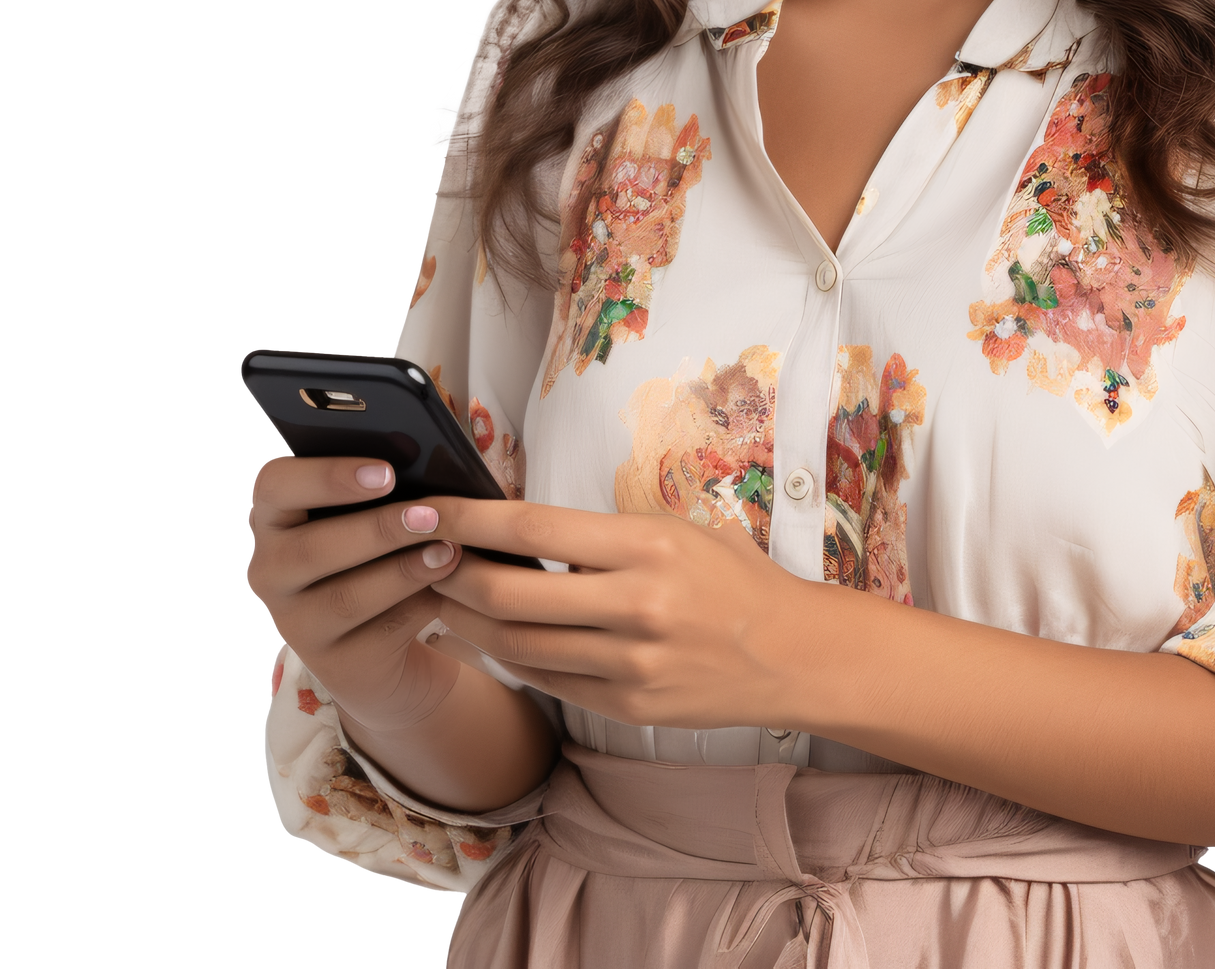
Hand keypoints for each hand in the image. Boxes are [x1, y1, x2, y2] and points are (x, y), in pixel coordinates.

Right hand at [244, 454, 469, 733]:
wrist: (388, 642)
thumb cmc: (380, 550)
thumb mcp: (374, 514)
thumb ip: (387, 490)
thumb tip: (433, 465)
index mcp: (274, 516)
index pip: (274, 486)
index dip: (326, 476)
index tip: (385, 472)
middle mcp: (271, 570)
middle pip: (310, 549)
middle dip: (378, 529)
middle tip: (431, 515)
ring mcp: (296, 624)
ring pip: (344, 598)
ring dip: (403, 572)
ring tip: (449, 552)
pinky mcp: (334, 665)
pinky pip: (376, 635)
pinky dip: (418, 607)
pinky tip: (450, 589)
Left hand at [419, 501, 833, 731]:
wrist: (791, 653)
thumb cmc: (732, 580)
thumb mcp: (678, 531)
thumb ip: (605, 534)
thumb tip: (520, 527)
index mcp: (647, 546)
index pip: (536, 526)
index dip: (473, 519)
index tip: (434, 508)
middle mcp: (635, 604)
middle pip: (510, 591)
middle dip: (452, 573)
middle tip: (423, 557)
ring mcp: (629, 663)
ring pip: (517, 643)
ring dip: (468, 620)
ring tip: (442, 598)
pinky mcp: (626, 705)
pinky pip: (546, 681)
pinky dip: (510, 657)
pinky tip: (492, 638)